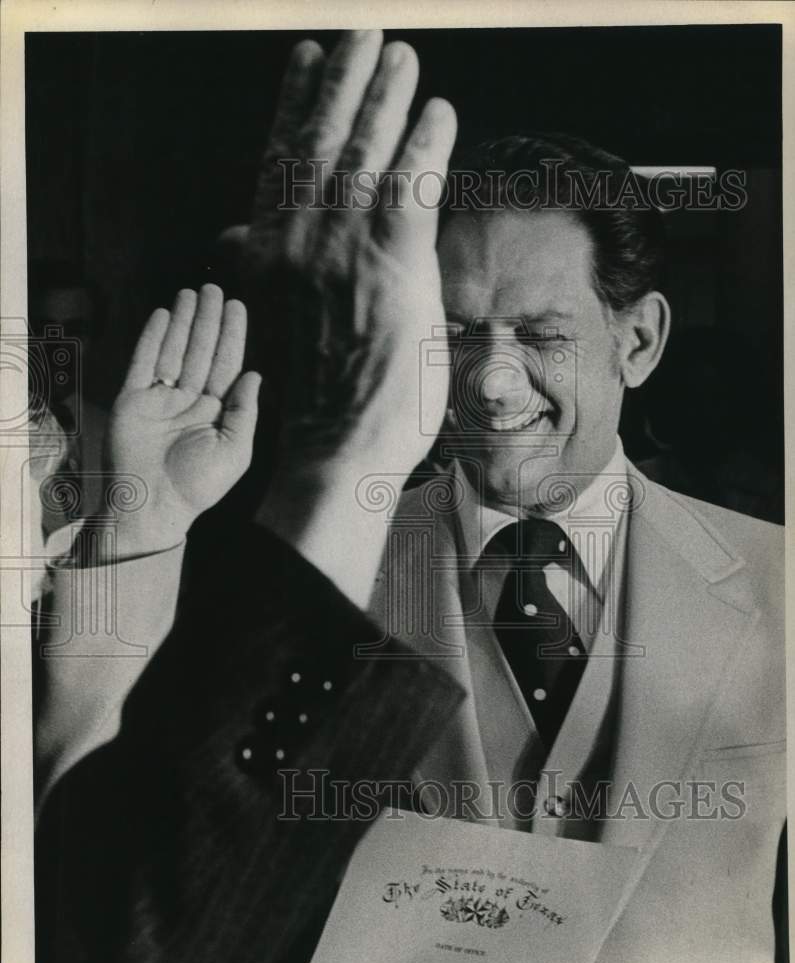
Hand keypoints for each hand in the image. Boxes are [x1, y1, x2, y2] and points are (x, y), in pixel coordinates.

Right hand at [105, 284, 260, 554]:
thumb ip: (245, 412)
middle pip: (201, 351)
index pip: (226, 365)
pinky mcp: (132, 401)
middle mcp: (189, 402)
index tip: (236, 306)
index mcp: (216, 413)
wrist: (153, 505)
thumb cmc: (198, 485)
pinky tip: (164, 315)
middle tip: (213, 288)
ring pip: (174, 351)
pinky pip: (143, 362)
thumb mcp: (235, 451)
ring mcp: (160, 400)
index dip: (231, 335)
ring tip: (191, 293)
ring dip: (183, 322)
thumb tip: (254, 374)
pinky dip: (152, 338)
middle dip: (208, 320)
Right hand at [242, 29, 456, 481]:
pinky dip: (428, 147)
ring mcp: (344, 247)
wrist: (333, 446)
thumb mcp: (270, 319)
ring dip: (387, 98)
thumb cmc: (310, 394)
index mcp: (271, 250)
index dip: (295, 103)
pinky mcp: (393, 264)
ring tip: (402, 57)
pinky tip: (440, 113)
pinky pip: (414, 188)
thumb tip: (237, 236)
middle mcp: (301, 237)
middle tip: (364, 36)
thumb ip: (262, 267)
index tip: (305, 60)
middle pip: (323, 139)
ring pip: (367, 151)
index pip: (282, 158)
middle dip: (345, 81)